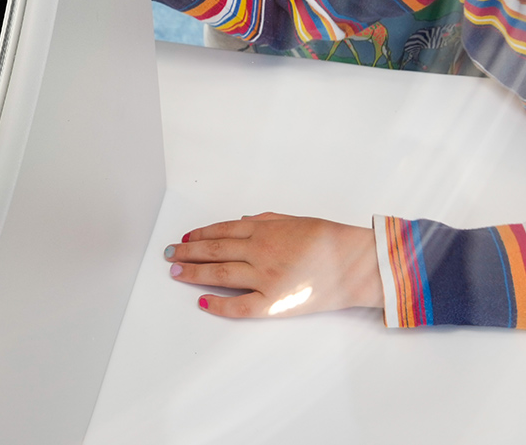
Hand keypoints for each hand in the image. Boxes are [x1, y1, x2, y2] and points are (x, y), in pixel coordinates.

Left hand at [165, 213, 381, 317]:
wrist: (356, 262)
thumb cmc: (330, 240)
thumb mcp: (294, 220)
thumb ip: (265, 221)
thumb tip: (239, 224)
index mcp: (264, 231)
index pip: (221, 232)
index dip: (199, 235)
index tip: (184, 238)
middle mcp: (258, 252)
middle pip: (213, 251)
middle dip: (187, 252)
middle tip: (170, 254)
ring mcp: (264, 277)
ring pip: (219, 275)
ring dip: (194, 272)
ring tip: (176, 272)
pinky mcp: (274, 302)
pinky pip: (239, 306)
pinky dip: (218, 305)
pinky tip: (202, 301)